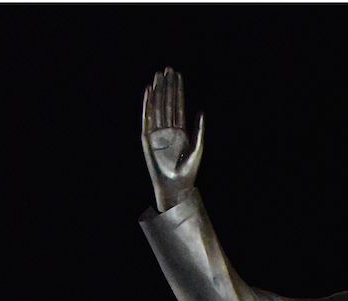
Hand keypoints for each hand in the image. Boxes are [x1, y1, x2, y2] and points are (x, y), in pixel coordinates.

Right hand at [142, 66, 204, 212]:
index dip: (178, 90)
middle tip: (168, 69)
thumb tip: (201, 111)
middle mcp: (168, 129)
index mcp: (180, 131)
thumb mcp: (197, 149)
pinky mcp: (148, 137)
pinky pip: (147, 117)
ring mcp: (157, 132)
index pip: (178, 105)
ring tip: (159, 75)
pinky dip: (147, 104)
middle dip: (168, 86)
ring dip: (158, 91)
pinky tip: (149, 91)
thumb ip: (199, 130)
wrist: (175, 185)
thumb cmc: (188, 171)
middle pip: (167, 102)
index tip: (178, 75)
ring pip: (157, 106)